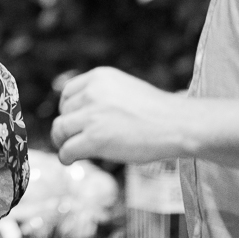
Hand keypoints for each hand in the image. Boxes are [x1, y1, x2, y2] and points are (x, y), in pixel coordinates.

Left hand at [50, 67, 189, 164]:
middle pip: (64, 112)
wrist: (177, 124)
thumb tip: (79, 113)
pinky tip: (70, 160)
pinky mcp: (94, 138)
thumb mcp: (124, 89)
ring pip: (61, 129)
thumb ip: (102, 95)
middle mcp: (92, 92)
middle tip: (72, 139)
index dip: (67, 109)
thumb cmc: (157, 112)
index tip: (72, 120)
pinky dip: (65, 156)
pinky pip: (68, 149)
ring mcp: (92, 115)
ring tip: (68, 150)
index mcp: (99, 77)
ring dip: (62, 141)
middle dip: (67, 126)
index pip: (67, 92)